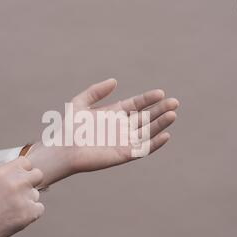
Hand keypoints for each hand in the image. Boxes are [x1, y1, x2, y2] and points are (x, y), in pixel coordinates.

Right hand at [0, 157, 43, 236]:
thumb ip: (1, 173)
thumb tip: (13, 171)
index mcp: (4, 172)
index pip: (26, 162)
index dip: (23, 170)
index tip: (18, 178)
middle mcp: (17, 182)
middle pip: (38, 175)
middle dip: (31, 182)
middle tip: (21, 192)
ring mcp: (24, 198)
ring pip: (35, 194)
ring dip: (27, 200)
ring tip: (10, 209)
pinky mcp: (28, 214)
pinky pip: (39, 209)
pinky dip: (31, 213)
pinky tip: (17, 216)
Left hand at [27, 79, 178, 186]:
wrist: (62, 150)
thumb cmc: (69, 127)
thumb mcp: (80, 102)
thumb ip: (96, 91)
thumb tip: (115, 81)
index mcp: (114, 113)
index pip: (137, 104)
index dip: (149, 99)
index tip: (161, 93)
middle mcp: (122, 127)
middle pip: (146, 117)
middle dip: (160, 109)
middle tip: (174, 102)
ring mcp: (124, 141)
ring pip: (148, 131)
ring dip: (161, 124)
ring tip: (172, 114)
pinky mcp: (124, 155)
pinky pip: (143, 148)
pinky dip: (155, 143)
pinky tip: (166, 135)